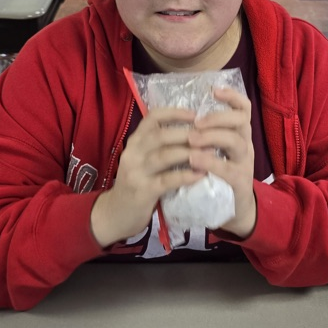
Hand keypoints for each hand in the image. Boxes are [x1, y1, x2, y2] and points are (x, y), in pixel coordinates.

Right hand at [90, 106, 202, 246]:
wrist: (116, 214)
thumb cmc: (138, 183)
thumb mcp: (145, 160)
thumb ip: (162, 146)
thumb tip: (195, 133)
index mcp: (135, 141)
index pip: (153, 117)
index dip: (175, 113)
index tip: (196, 115)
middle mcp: (133, 152)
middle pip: (161, 135)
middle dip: (188, 134)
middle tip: (210, 136)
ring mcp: (136, 172)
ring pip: (164, 155)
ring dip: (190, 153)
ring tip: (211, 153)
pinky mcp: (143, 190)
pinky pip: (167, 180)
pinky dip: (186, 175)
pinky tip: (201, 174)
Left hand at [187, 86, 256, 238]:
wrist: (233, 213)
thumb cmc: (217, 178)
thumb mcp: (214, 153)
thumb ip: (204, 136)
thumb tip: (180, 114)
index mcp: (239, 136)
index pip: (243, 109)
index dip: (232, 96)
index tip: (214, 91)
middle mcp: (245, 147)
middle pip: (241, 121)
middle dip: (218, 117)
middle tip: (197, 122)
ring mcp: (245, 165)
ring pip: (236, 142)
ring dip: (213, 137)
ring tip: (192, 139)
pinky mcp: (240, 184)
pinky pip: (228, 169)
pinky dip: (210, 162)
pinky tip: (194, 160)